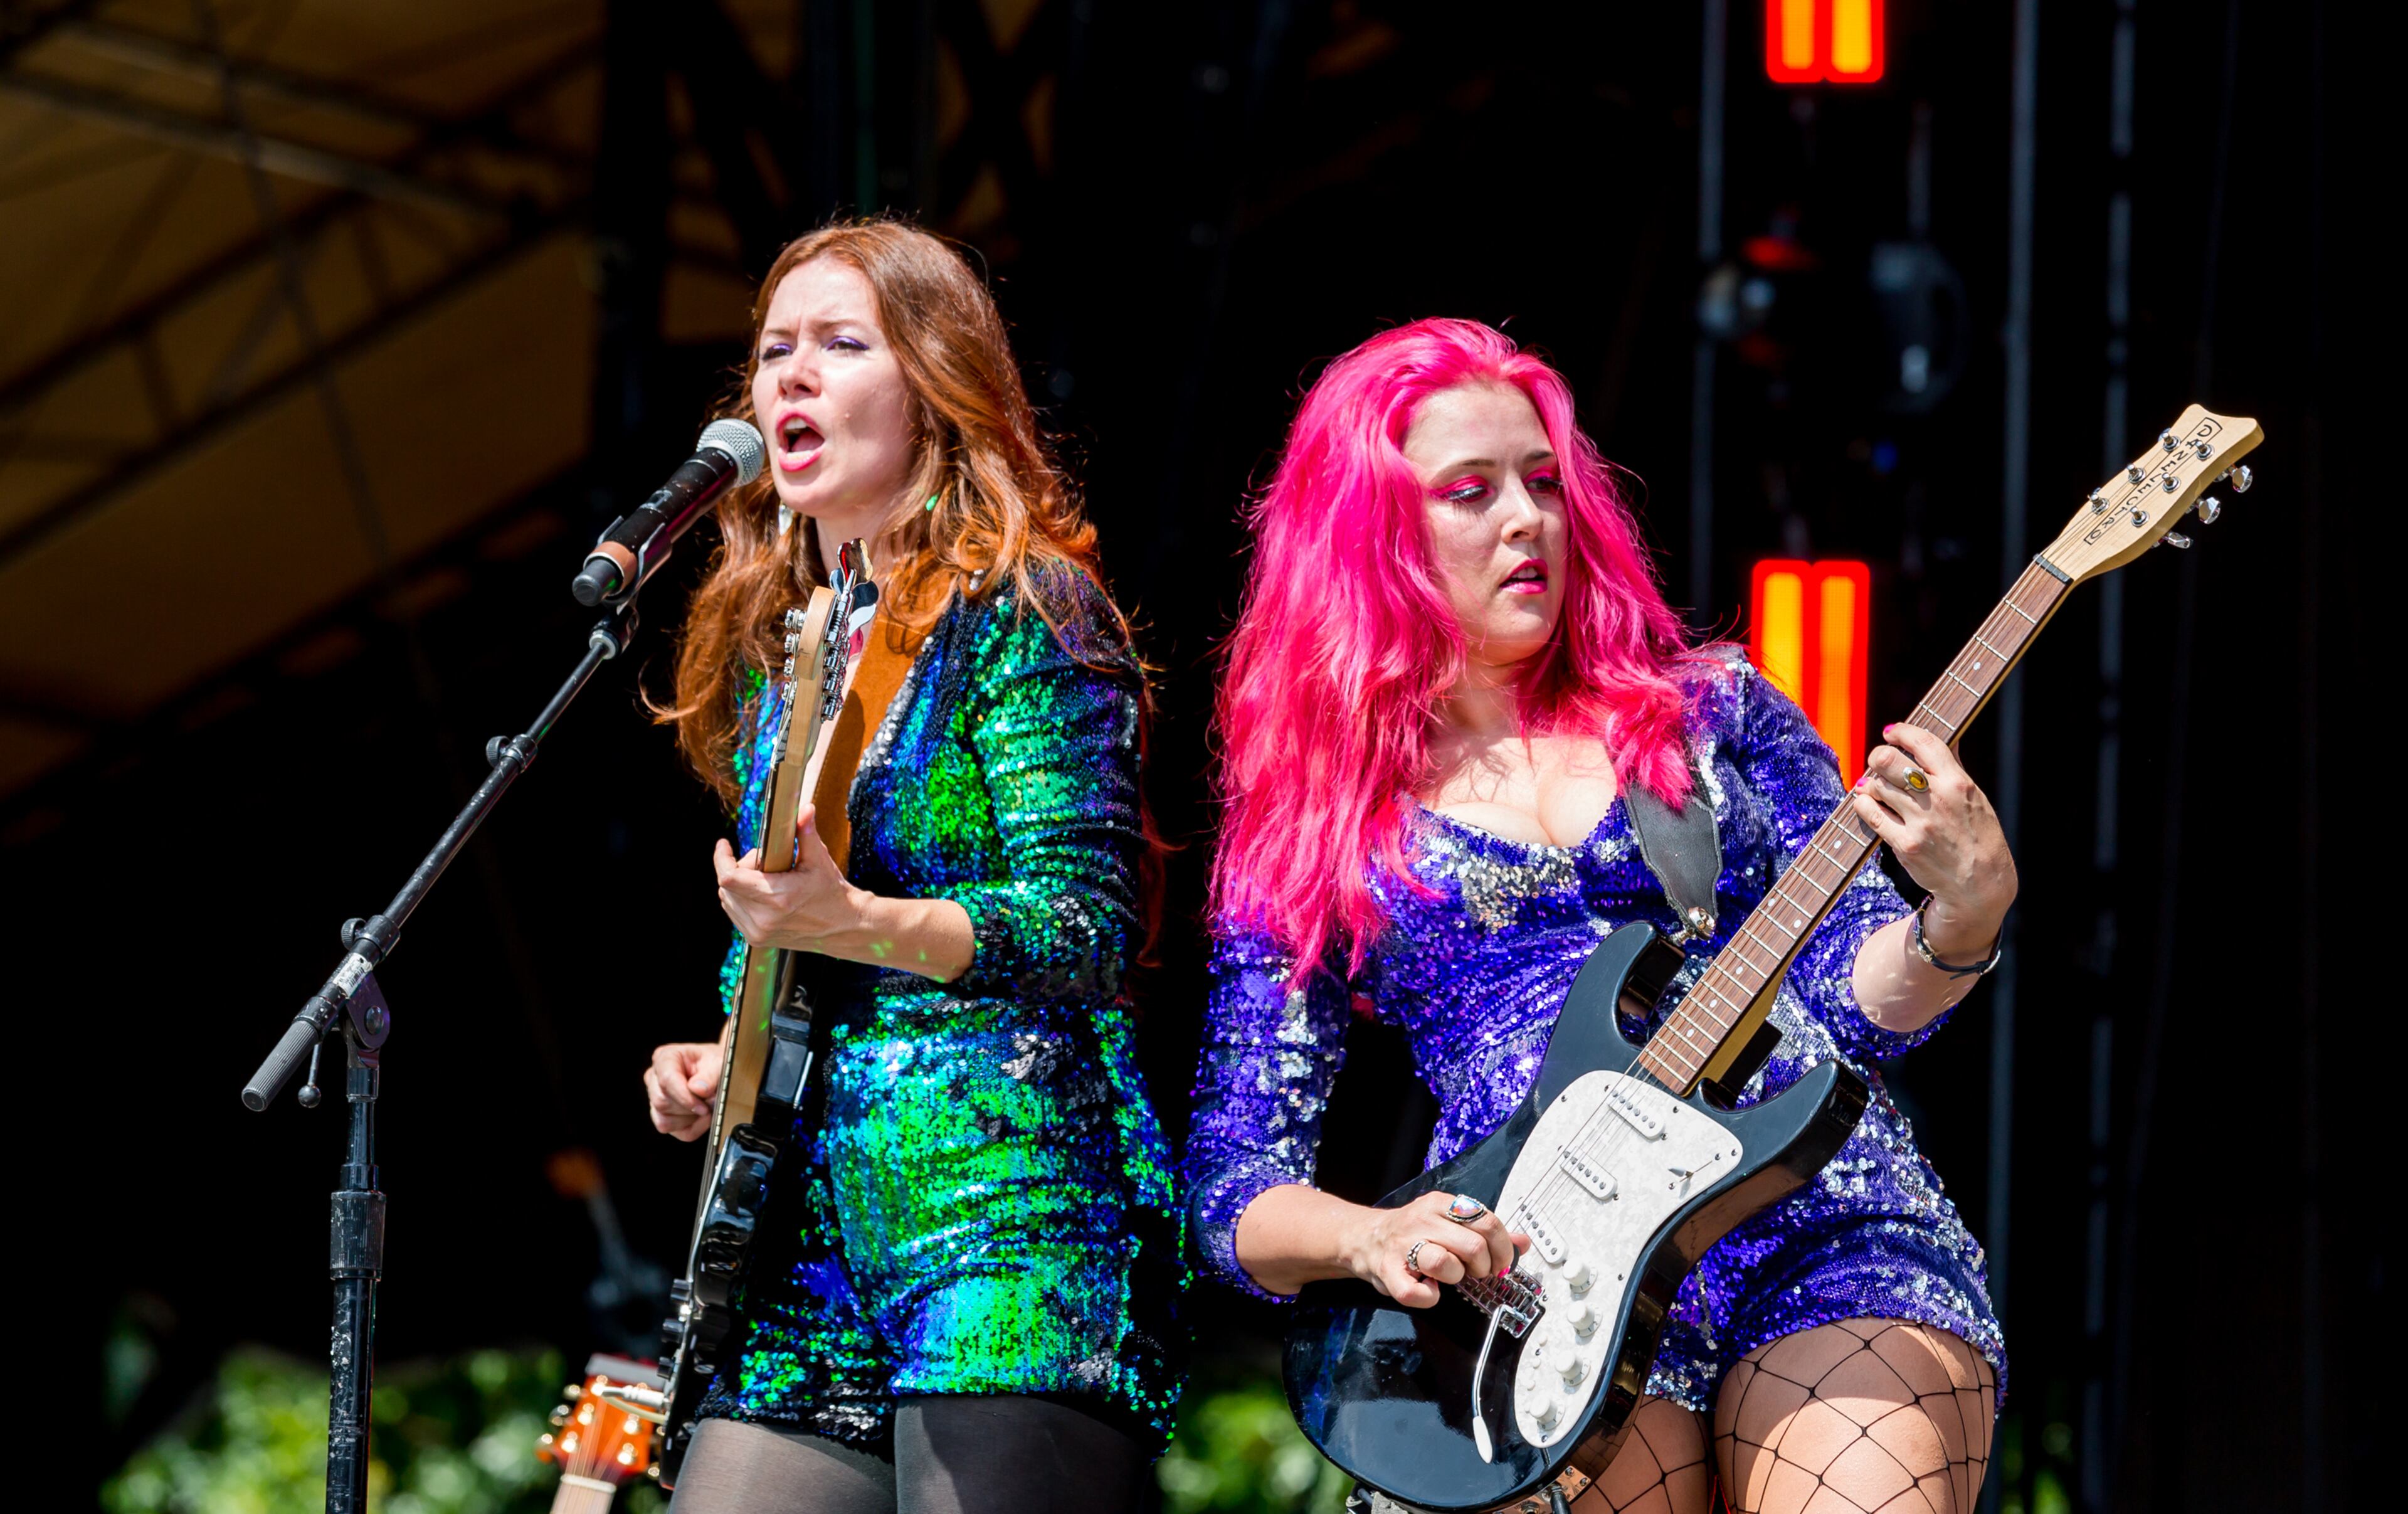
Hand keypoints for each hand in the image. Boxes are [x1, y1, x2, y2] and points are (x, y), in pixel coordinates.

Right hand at [644, 1041, 721, 1140]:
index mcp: (665, 1058)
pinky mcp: (661, 1116)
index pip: (666, 1079)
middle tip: (711, 1102)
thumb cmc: (715, 1064)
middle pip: (661, 1102)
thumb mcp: (720, 1064)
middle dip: (690, 1108)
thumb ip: (711, 1075)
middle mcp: (654, 1078)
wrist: (718, 1072)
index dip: (684, 1096)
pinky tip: (703, 1117)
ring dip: (691, 1118)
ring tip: (707, 1106)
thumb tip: (698, 1089)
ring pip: (664, 1120)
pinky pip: (672, 1131)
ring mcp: (655, 1098)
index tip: (703, 1106)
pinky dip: (691, 1128)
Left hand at [714, 805, 867, 952]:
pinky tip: (761, 893)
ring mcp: (758, 933)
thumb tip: (804, 808)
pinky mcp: (757, 940)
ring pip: (727, 899)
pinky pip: (734, 912)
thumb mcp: (819, 860)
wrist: (843, 927)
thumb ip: (806, 833)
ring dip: (738, 884)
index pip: (730, 877)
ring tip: (766, 878)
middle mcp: (764, 919)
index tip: (724, 844)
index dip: (721, 858)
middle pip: (727, 885)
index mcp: (777, 897)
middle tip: (765, 862)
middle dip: (740, 867)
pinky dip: (740, 899)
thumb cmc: (831, 893)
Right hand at [1344, 1191, 1527, 1308]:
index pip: (1488, 1221)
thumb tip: (1523, 1242)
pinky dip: (1428, 1297)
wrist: (1364, 1238)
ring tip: (1447, 1277)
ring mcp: (1403, 1245)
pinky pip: (1414, 1292)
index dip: (1502, 1249)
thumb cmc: (1413, 1235)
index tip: (1500, 1263)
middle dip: (1482, 1266)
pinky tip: (1428, 1289)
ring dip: (1454, 1277)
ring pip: (1445, 1263)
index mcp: (1442, 1204)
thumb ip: (1486, 1232)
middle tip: (1475, 1272)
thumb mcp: (1449, 1223)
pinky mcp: (1388, 1270)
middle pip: (1473, 1244)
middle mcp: (1423, 1219)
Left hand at [1852, 723, 2017, 957]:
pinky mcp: (1904, 845)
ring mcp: (1919, 823)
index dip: (1901, 732)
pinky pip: (1870, 814)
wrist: (1980, 884)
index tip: (1891, 732)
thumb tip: (1945, 737)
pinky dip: (1864, 804)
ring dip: (1871, 783)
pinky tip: (1869, 804)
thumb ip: (1953, 767)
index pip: (1923, 742)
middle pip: (1888, 760)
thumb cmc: (1978, 836)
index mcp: (1958, 782)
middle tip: (1878, 762)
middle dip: (1877, 756)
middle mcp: (1938, 799)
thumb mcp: (1975, 797)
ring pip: (1876, 786)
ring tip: (1876, 787)